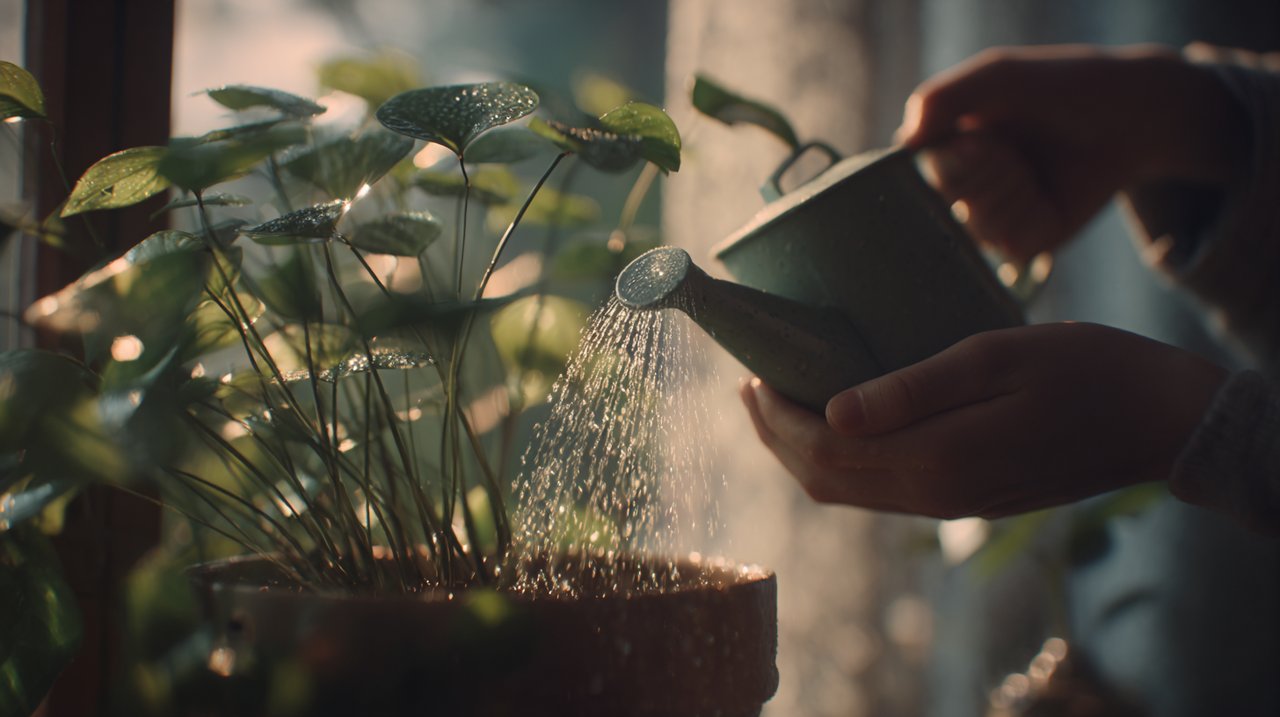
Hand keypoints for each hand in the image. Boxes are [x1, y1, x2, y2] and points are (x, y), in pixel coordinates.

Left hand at [740, 323, 1226, 518]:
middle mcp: (934, 494)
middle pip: (824, 478)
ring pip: (850, 492)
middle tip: (750, 384)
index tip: (751, 372)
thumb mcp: (997, 358)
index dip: (776, 416)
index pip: (824, 448)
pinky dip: (842, 463)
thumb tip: (831, 410)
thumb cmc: (1085, 370)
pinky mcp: (966, 498)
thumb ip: (912, 388)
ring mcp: (951, 503)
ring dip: (804, 452)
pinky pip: (881, 492)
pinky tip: (839, 426)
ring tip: (778, 403)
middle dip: (775, 436)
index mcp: (936, 458)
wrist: (1158, 421)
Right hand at [899, 45, 1247, 260]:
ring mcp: (991, 215)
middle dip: (985, 169)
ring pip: (975, 223)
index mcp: (944, 143)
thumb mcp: (999, 75)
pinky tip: (1048, 196)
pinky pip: (1008, 246)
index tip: (978, 139)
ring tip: (1034, 168)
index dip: (949, 158)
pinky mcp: (1023, 242)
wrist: (1133, 116)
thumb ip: (941, 97)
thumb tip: (902, 144)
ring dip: (1011, 190)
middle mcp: (961, 183)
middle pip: (944, 198)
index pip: (914, 169)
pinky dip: (1030, 216)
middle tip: (1015, 148)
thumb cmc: (1062, 88)